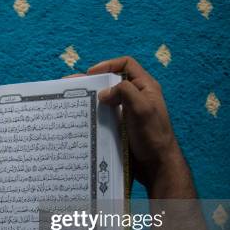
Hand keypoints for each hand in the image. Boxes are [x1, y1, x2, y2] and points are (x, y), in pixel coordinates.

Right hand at [86, 56, 186, 189]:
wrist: (157, 164)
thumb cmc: (153, 134)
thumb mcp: (142, 108)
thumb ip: (124, 92)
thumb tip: (102, 93)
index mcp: (145, 87)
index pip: (126, 65)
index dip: (108, 65)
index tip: (90, 74)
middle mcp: (136, 96)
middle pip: (113, 81)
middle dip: (94, 82)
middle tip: (73, 86)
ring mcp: (128, 111)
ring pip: (107, 98)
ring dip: (91, 98)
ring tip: (73, 101)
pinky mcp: (121, 125)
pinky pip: (105, 114)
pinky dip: (93, 113)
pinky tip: (82, 117)